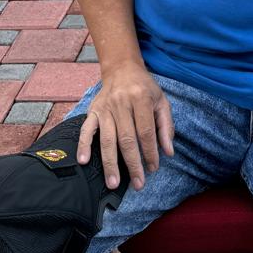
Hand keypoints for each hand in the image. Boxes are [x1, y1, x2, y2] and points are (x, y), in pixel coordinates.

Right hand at [77, 63, 173, 190]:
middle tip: (138, 184)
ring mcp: (105, 107)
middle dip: (133, 164)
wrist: (122, 68)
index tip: (153, 168)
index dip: (150, 152)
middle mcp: (121, 103)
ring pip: (107, 139)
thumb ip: (166, 126)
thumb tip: (169, 152)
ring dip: (110, 163)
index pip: (146, 131)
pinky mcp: (92, 110)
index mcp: (141, 98)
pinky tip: (83, 161)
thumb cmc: (145, 88)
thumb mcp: (161, 101)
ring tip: (113, 183)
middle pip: (127, 139)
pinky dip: (83, 145)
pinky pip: (86, 129)